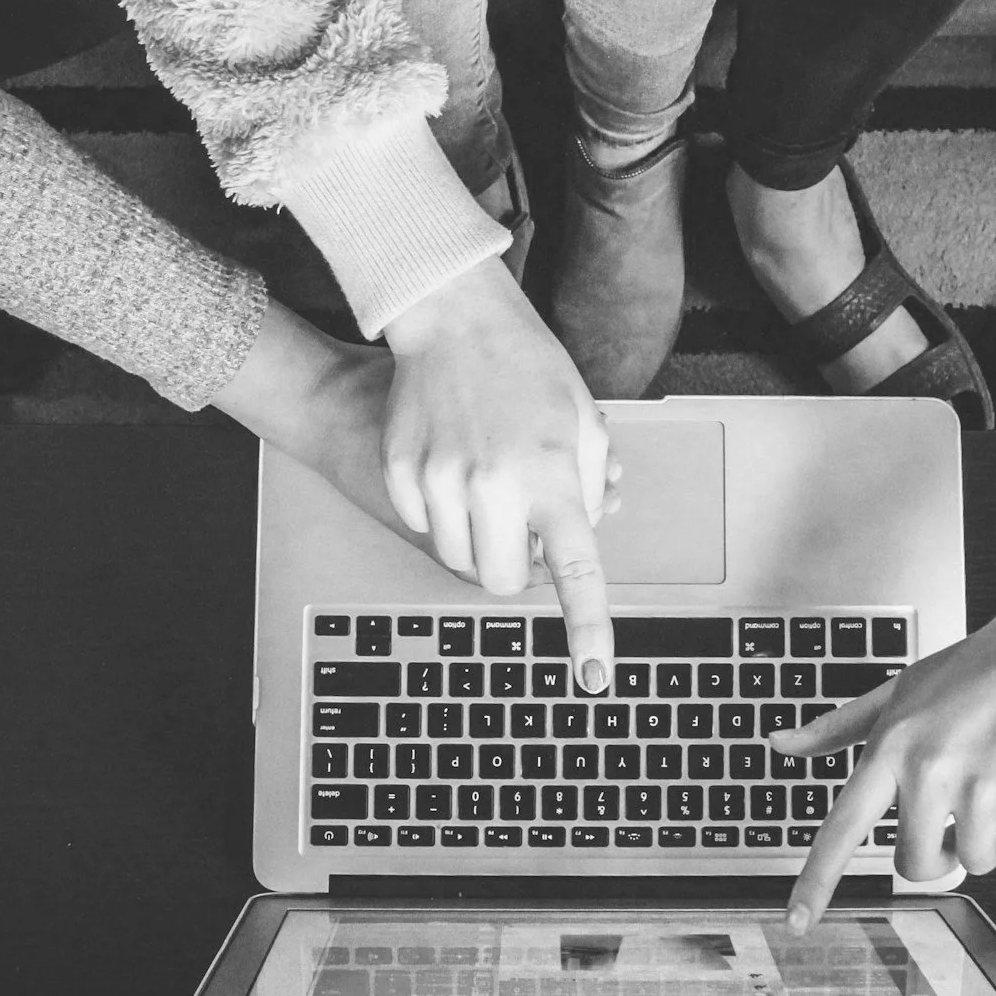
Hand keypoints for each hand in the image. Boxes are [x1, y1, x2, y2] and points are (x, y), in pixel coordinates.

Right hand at [380, 260, 617, 693]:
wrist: (453, 319)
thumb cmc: (529, 366)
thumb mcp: (583, 422)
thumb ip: (588, 490)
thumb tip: (577, 540)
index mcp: (552, 476)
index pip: (576, 571)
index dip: (588, 629)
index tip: (594, 676)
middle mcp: (494, 486)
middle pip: (502, 581)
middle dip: (516, 566)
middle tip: (524, 524)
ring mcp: (440, 481)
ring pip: (458, 560)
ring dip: (478, 540)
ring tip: (489, 483)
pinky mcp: (400, 473)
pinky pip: (423, 526)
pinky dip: (441, 512)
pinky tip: (452, 461)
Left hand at [772, 554, 995, 932]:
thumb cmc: (978, 668)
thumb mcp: (900, 689)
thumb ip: (839, 727)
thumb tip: (780, 745)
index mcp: (892, 747)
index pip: (843, 828)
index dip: (817, 881)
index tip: (797, 922)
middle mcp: (931, 773)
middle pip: (915, 864)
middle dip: (936, 850)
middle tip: (959, 807)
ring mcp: (983, 792)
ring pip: (974, 864)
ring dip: (989, 837)